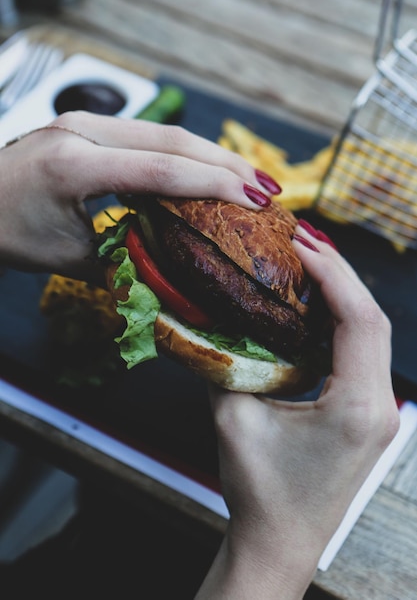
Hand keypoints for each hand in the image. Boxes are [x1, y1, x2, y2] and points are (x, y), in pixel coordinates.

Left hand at [0, 111, 277, 281]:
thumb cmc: (6, 234)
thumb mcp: (68, 258)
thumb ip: (125, 260)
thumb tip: (172, 273)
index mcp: (75, 164)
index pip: (163, 170)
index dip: (215, 185)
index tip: (256, 200)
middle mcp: (82, 131)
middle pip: (173, 139)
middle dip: (226, 165)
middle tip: (268, 188)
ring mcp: (83, 123)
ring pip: (164, 131)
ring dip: (209, 155)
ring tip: (248, 179)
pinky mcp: (87, 126)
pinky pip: (147, 135)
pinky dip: (183, 153)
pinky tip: (206, 169)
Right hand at [198, 223, 399, 599]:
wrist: (280, 542)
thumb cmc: (260, 491)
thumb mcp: (232, 418)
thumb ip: (223, 361)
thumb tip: (208, 315)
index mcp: (355, 406)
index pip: (358, 319)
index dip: (332, 273)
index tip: (301, 243)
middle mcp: (380, 406)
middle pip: (371, 318)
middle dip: (339, 273)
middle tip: (302, 241)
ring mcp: (380, 411)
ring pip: (371, 333)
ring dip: (342, 294)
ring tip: (307, 263)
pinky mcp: (368, 414)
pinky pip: (362, 353)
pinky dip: (341, 321)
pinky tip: (314, 305)